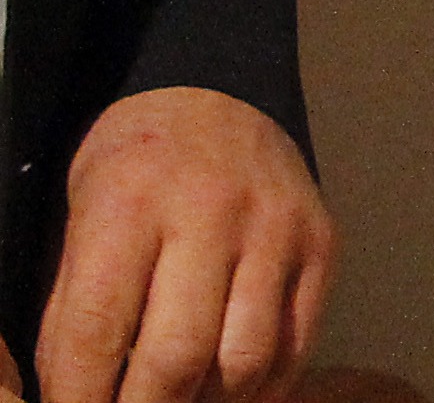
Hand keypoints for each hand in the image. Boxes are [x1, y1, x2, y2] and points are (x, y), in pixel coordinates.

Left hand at [30, 87, 331, 402]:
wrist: (216, 97)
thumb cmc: (130, 172)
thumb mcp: (77, 223)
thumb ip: (74, 313)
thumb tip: (78, 398)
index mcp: (130, 203)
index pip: (98, 331)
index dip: (80, 398)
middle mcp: (211, 213)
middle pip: (178, 356)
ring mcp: (277, 228)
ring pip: (245, 361)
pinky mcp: (323, 244)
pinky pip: (298, 344)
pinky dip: (261, 389)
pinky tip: (228, 393)